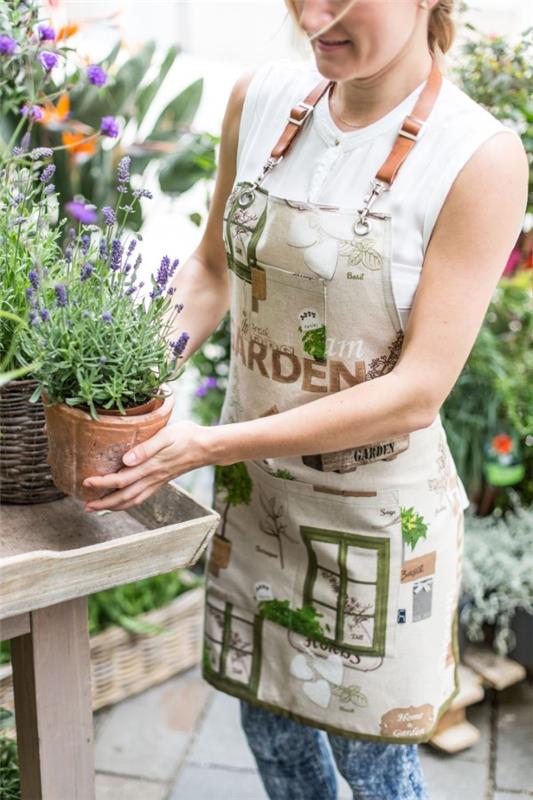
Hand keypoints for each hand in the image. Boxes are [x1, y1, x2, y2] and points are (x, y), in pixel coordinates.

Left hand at [82, 420, 210, 512]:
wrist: (207, 446)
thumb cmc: (186, 436)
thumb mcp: (166, 436)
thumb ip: (146, 448)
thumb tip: (125, 460)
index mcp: (150, 467)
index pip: (121, 480)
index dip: (102, 483)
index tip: (86, 482)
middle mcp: (152, 478)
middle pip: (123, 496)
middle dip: (104, 503)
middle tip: (86, 506)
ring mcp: (157, 481)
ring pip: (132, 500)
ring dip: (114, 507)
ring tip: (98, 507)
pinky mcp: (162, 481)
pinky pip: (142, 497)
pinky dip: (128, 503)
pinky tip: (122, 501)